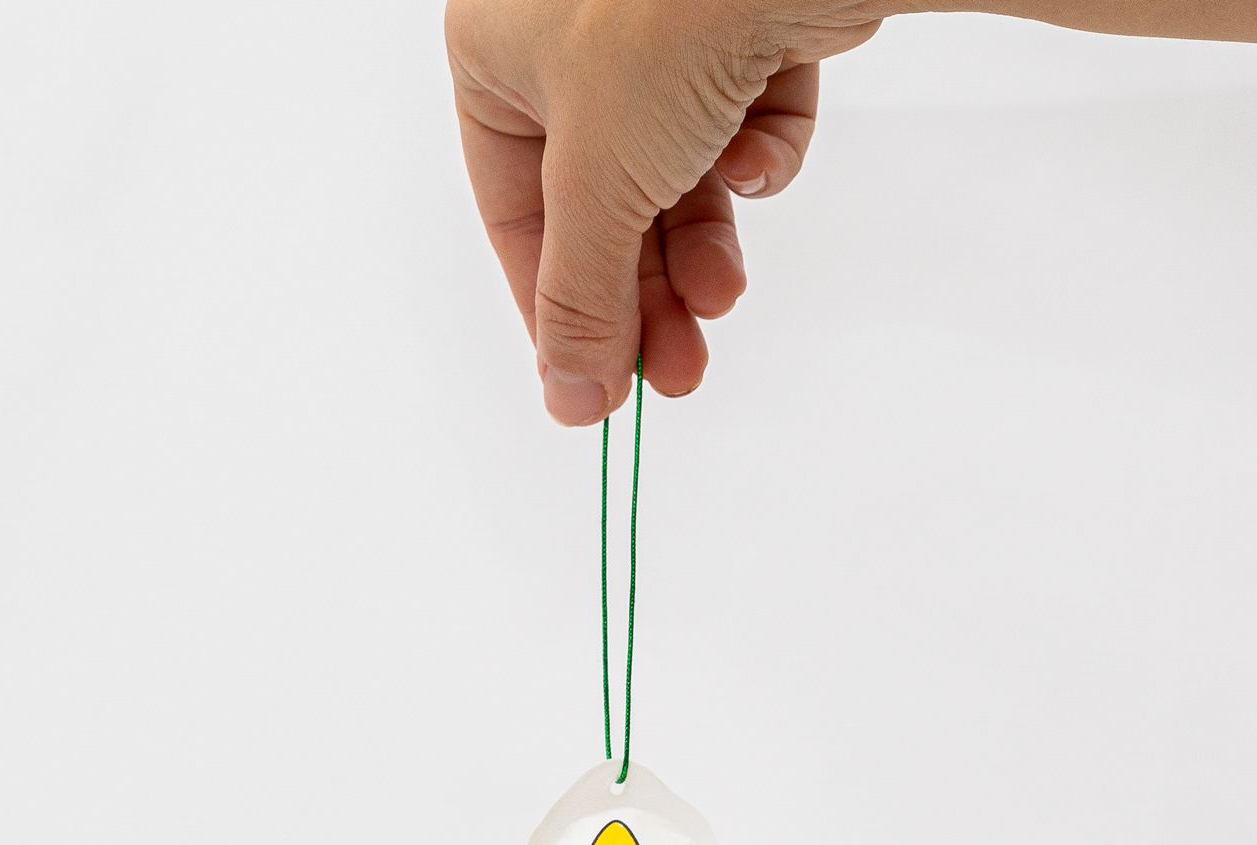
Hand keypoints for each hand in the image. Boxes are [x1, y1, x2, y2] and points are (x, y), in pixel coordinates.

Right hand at [446, 0, 888, 423]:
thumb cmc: (660, 14)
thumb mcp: (598, 183)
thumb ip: (580, 298)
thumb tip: (569, 395)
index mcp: (498, 51)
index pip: (517, 212)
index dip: (558, 310)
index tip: (598, 388)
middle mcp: (572, 33)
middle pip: (605, 206)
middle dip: (647, 293)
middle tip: (679, 369)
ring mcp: (662, 26)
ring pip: (678, 173)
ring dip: (703, 246)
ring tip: (724, 295)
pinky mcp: (747, 21)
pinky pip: (744, 120)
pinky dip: (756, 156)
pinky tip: (757, 158)